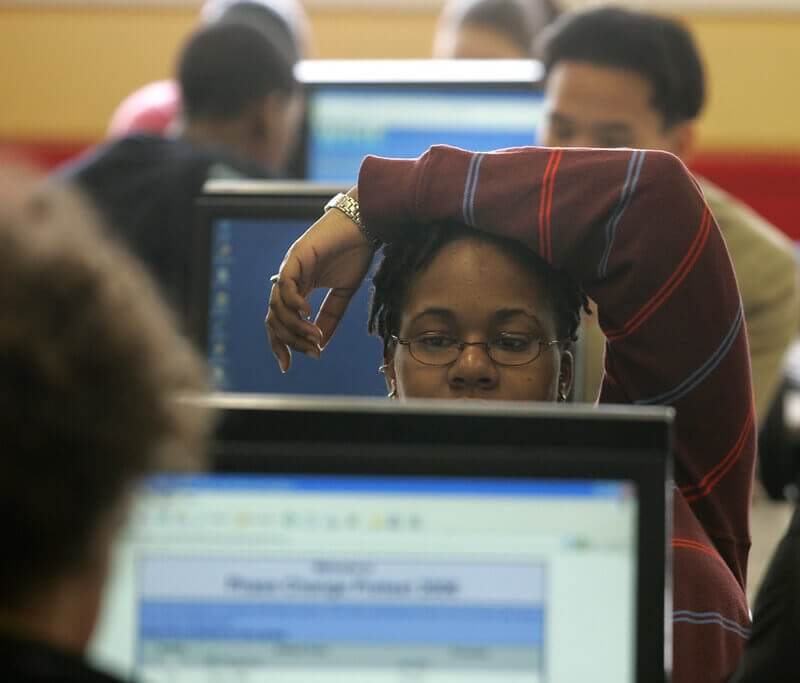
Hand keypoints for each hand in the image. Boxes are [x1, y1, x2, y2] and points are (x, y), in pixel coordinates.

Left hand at [265, 188, 375, 372]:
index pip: (278, 322)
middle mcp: (289, 280)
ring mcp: (290, 268)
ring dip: (295, 327)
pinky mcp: (296, 257)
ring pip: (277, 306)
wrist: (364, 223)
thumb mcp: (343, 294)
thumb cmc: (355, 253)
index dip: (280, 345)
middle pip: (274, 319)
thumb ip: (330, 318)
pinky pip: (285, 286)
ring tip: (314, 336)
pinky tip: (308, 314)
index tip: (288, 366)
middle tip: (311, 351)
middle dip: (289, 341)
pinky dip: (294, 303)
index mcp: (298, 289)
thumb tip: (318, 345)